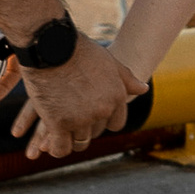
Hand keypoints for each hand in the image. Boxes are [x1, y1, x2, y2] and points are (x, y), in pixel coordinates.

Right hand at [15, 37, 145, 161]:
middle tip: (72, 120)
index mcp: (117, 96)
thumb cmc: (79, 50)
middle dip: (86, 129)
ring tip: (61, 132)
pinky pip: (61, 148)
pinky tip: (51, 143)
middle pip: (96, 132)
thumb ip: (126, 79)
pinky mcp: (58, 124)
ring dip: (71, 139)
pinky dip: (56, 148)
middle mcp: (102, 110)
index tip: (91, 115)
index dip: (104, 120)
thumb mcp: (108, 61)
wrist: (52, 45)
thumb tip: (144, 89)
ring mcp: (81, 119)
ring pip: (80, 142)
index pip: (116, 123)